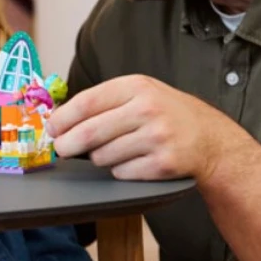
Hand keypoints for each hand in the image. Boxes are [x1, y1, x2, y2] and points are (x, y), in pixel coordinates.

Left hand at [45, 74, 239, 182]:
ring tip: (114, 150)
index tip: (51, 129)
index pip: (87, 103)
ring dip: (100, 158)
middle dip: (68, 145)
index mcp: (136, 87)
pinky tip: (133, 161)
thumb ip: (103, 101)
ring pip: (103, 156)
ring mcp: (157, 138)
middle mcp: (147, 109)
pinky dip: (120, 170)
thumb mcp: (139, 93)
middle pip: (90, 133)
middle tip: (61, 149)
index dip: (62, 119)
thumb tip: (59, 119)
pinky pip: (121, 173)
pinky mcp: (163, 164)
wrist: (209, 138)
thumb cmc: (164, 114)